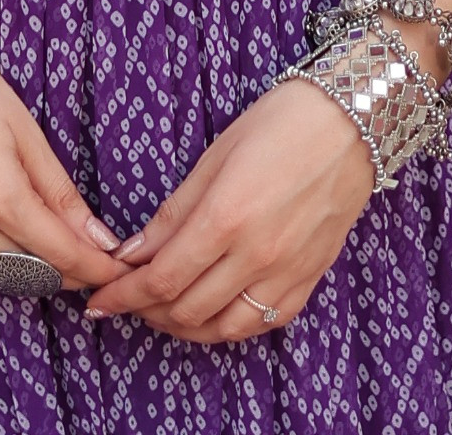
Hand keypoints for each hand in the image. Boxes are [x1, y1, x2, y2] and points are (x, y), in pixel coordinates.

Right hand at [0, 10, 132, 295]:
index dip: (96, 268)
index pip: (62, 255)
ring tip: (53, 245)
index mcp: (0, 196)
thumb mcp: (23, 127)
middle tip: (93, 254)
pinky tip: (3, 243)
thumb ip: (59, 190)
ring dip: (30, 272)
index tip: (120, 269)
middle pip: (32, 275)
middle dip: (69, 271)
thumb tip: (96, 236)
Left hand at [80, 72, 375, 342]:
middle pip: (186, 309)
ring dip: (183, 326)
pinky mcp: (308, 280)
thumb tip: (133, 252)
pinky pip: (262, 324)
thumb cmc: (280, 124)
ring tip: (161, 311)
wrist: (352, 123)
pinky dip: (228, 327)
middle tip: (125, 299)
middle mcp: (256, 256)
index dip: (124, 295)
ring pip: (222, 329)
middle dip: (146, 311)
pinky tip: (211, 313)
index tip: (99, 300)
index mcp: (226, 218)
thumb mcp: (216, 155)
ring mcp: (286, 274)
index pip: (161, 278)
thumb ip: (174, 212)